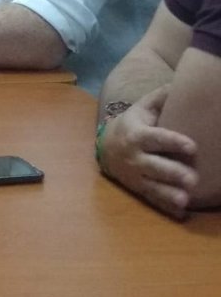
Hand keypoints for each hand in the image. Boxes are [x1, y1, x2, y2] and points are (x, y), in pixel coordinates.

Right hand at [99, 86, 197, 218]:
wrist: (105, 146)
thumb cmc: (132, 125)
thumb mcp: (141, 109)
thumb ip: (159, 98)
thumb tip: (178, 83)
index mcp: (137, 134)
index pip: (156, 138)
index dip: (173, 141)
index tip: (192, 146)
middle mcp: (135, 157)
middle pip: (154, 166)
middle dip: (172, 173)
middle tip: (192, 178)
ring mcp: (136, 175)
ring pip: (153, 186)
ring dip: (169, 194)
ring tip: (185, 200)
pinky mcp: (138, 189)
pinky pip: (152, 199)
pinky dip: (166, 207)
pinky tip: (181, 212)